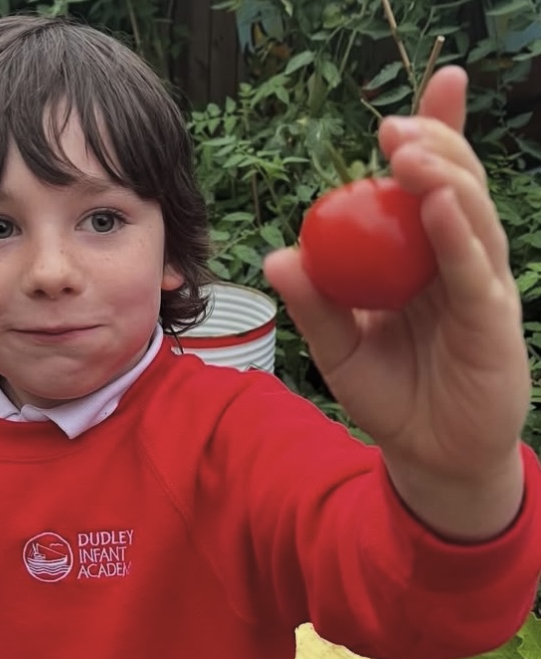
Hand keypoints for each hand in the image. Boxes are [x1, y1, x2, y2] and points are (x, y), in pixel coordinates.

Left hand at [263, 66, 528, 538]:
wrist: (427, 455)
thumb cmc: (388, 395)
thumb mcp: (338, 348)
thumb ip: (314, 304)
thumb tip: (276, 257)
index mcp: (419, 260)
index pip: (427, 187)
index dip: (432, 134)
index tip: (420, 93)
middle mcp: (455, 263)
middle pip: (453, 187)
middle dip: (431, 146)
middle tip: (392, 127)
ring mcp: (480, 287)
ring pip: (468, 219)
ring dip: (441, 178)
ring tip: (408, 151)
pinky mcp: (493, 320)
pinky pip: (473, 271)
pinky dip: (455, 236)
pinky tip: (436, 205)